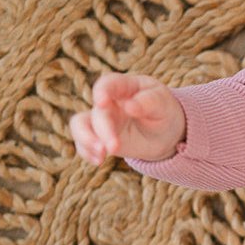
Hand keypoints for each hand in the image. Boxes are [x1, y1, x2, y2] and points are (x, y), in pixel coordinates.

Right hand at [70, 72, 185, 164]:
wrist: (164, 133)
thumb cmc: (163, 111)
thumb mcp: (163, 104)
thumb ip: (149, 102)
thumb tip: (129, 106)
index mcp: (125, 86)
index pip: (109, 83)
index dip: (102, 90)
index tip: (101, 102)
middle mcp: (108, 101)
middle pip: (98, 112)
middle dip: (104, 130)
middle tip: (114, 147)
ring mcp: (101, 119)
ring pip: (80, 124)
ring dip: (86, 139)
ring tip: (101, 154)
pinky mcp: (98, 137)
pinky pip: (83, 143)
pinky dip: (87, 152)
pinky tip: (99, 161)